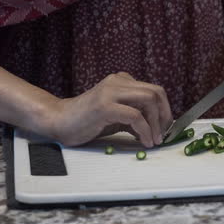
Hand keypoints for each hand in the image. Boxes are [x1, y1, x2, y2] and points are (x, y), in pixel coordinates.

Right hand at [47, 72, 172, 147]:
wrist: (58, 121)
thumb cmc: (87, 121)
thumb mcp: (117, 116)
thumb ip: (136, 116)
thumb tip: (158, 128)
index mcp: (122, 81)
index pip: (154, 90)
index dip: (165, 109)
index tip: (165, 127)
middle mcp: (118, 81)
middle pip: (156, 92)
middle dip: (165, 115)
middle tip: (163, 134)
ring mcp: (111, 92)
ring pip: (148, 101)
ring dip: (157, 123)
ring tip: (155, 140)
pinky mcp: (105, 106)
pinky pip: (135, 117)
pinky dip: (145, 131)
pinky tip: (145, 142)